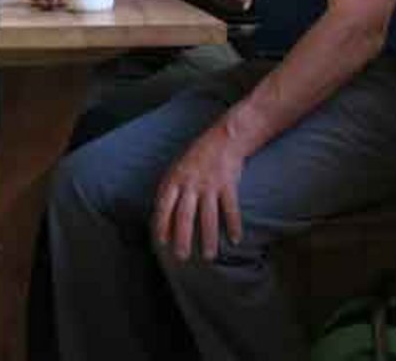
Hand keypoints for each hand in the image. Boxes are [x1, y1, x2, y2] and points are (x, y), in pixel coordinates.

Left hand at [152, 124, 246, 261]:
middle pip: (185, 214)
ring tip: (209, 256)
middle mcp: (191, 183)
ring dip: (209, 238)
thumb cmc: (196, 158)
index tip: (161, 242)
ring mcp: (210, 183)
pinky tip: (235, 240)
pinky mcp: (228, 184)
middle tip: (182, 257)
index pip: (164, 205)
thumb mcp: (177, 170)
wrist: (223, 139)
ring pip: (208, 215)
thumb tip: (160, 219)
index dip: (162, 223)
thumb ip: (169, 191)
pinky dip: (233, 224)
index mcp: (175, 179)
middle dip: (183, 237)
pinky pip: (231, 208)